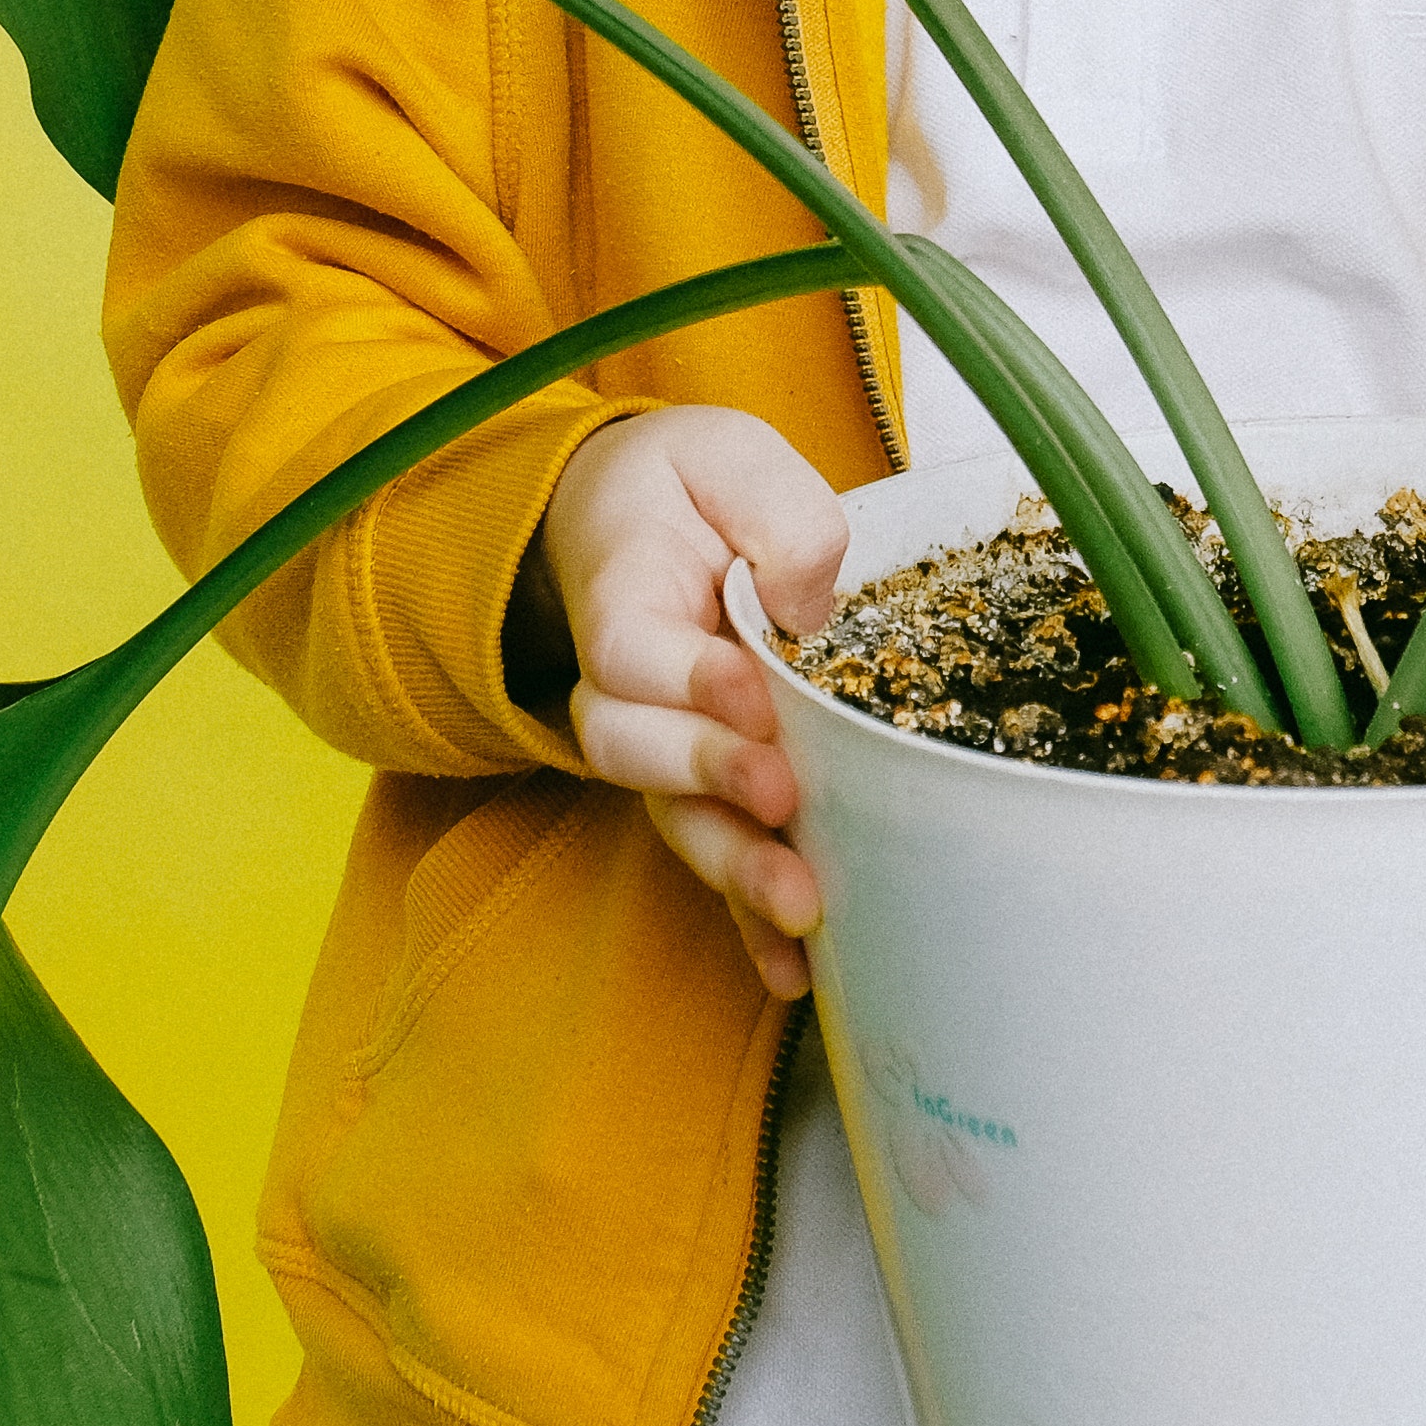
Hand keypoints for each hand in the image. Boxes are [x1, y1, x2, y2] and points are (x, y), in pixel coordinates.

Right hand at [541, 407, 846, 999]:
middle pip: (636, 754)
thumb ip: (774, 511)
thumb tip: (803, 600)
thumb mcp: (730, 455)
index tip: (753, 691)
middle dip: (710, 785)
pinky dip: (749, 923)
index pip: (631, 652)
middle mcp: (628, 690)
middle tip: (779, 799)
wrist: (645, 518)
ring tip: (799, 907)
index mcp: (623, 596)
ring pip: (673, 820)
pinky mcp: (705, 793)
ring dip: (734, 868)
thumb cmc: (689, 488)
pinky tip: (795, 970)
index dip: (686, 679)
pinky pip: (716, 862)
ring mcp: (662, 750)